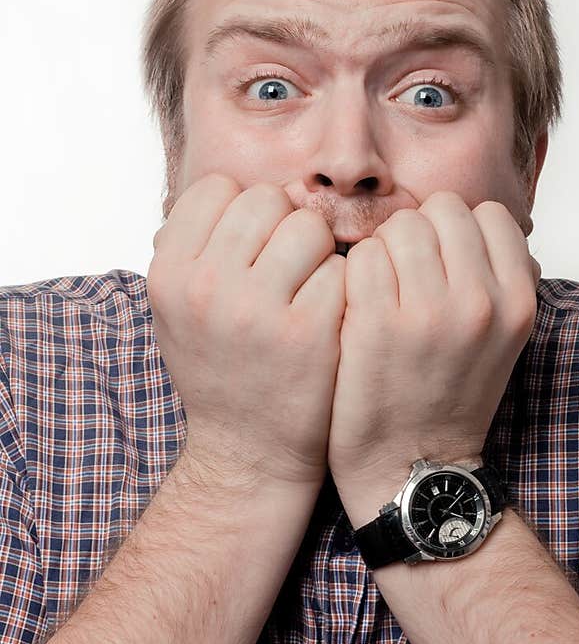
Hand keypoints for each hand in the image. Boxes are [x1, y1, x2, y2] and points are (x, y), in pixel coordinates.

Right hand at [147, 174, 345, 491]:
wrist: (249, 454)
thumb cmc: (221, 371)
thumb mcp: (180, 310)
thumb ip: (196, 248)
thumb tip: (236, 191)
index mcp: (168, 273)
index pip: (219, 189)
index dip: (245, 213)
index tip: (253, 249)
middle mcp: (205, 287)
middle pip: (268, 199)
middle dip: (287, 227)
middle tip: (289, 271)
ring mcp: (257, 310)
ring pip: (310, 227)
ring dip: (321, 253)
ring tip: (310, 292)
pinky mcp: (309, 333)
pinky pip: (342, 270)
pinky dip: (344, 289)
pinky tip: (331, 320)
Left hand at [327, 191, 539, 522]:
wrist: (415, 469)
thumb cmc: (451, 398)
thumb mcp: (502, 339)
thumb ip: (501, 279)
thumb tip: (486, 224)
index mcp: (518, 302)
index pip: (489, 214)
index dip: (459, 231)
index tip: (443, 264)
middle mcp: (481, 302)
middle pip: (442, 210)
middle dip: (419, 236)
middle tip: (406, 280)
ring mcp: (429, 312)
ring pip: (400, 227)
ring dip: (384, 252)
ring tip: (382, 295)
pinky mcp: (377, 324)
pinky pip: (362, 257)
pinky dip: (354, 276)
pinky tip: (358, 310)